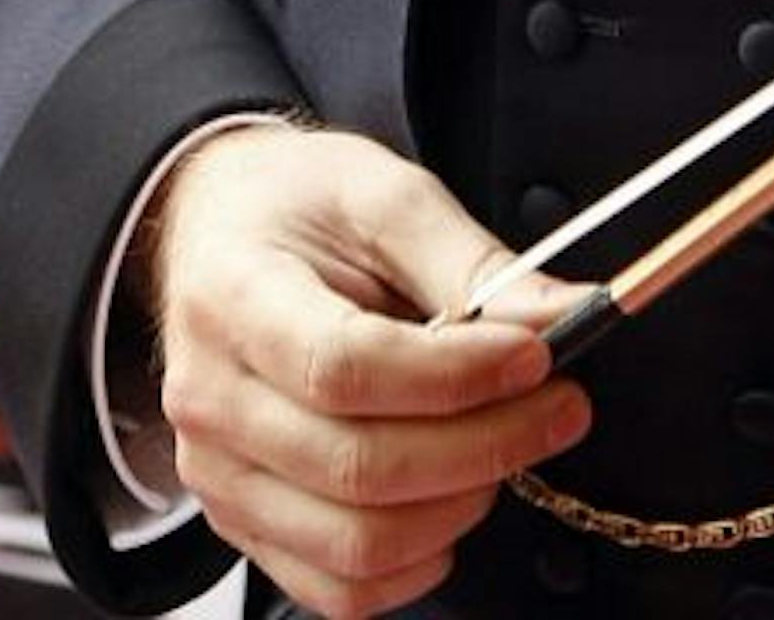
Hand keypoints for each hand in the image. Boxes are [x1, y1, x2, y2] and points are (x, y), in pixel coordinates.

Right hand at [143, 122, 590, 619]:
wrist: (216, 228)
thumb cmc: (295, 205)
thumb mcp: (385, 194)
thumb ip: (472, 261)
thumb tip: (560, 315)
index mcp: (236, 298)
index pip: (347, 368)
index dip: (455, 376)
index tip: (536, 356)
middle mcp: (213, 401)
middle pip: (359, 468)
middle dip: (486, 445)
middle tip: (560, 406)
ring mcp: (220, 475)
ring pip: (353, 542)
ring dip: (459, 506)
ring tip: (509, 445)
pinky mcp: (242, 520)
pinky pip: (335, 586)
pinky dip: (414, 566)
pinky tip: (455, 504)